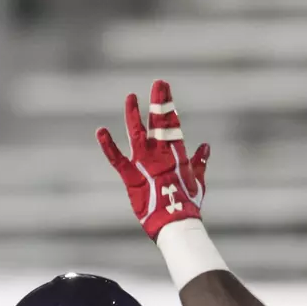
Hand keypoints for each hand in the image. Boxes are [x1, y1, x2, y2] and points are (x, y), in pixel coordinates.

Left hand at [97, 79, 210, 239]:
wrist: (176, 222)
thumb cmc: (187, 204)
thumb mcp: (197, 181)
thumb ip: (200, 162)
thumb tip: (206, 147)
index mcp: (177, 154)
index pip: (173, 125)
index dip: (168, 107)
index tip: (166, 91)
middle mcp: (161, 154)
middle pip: (159, 123)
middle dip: (159, 102)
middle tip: (159, 83)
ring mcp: (145, 164)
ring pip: (138, 134)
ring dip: (133, 115)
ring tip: (130, 97)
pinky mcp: (131, 177)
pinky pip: (117, 159)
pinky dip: (108, 145)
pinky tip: (100, 130)